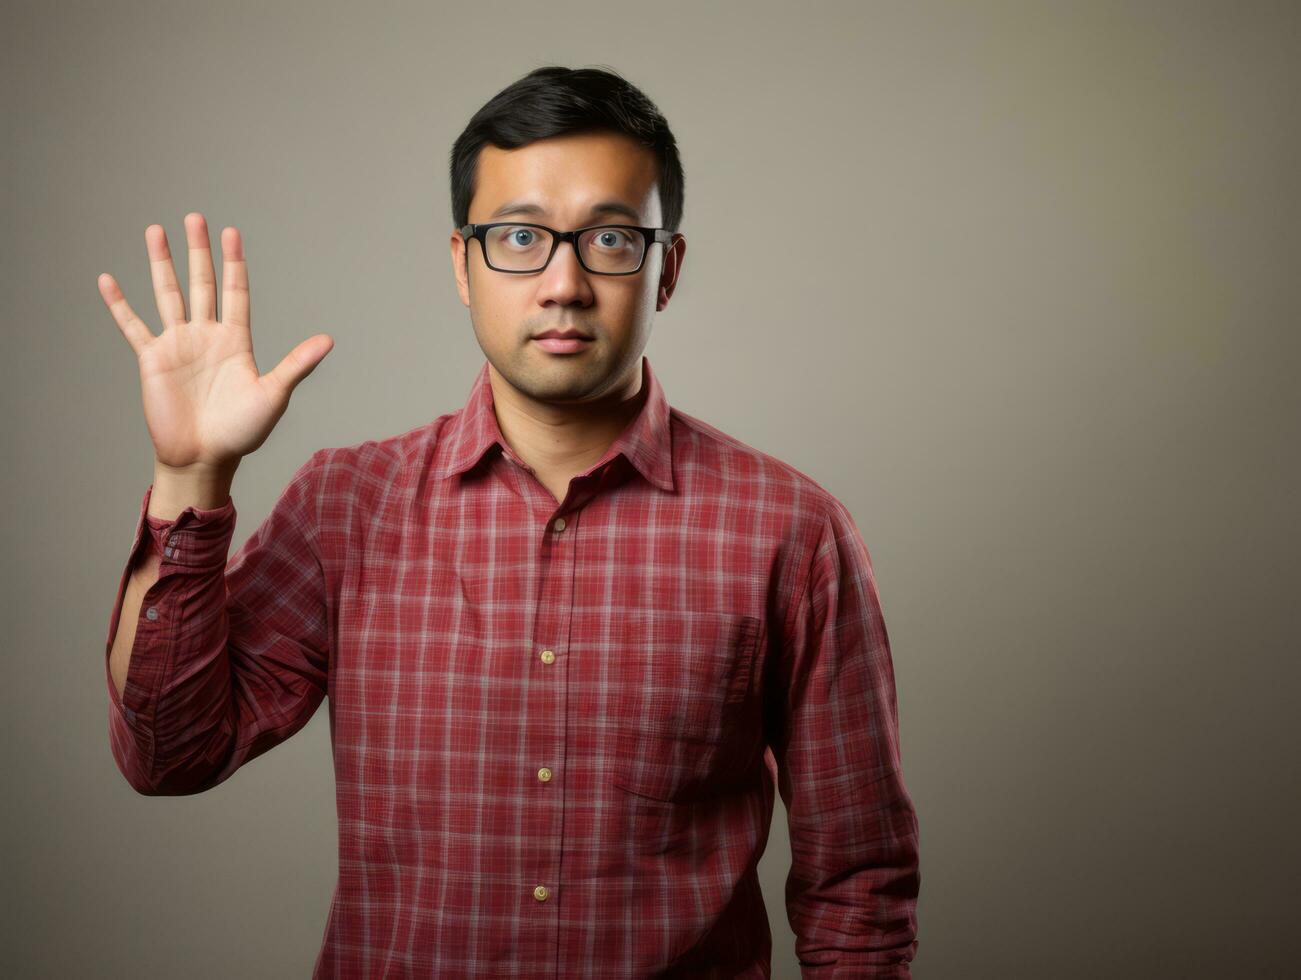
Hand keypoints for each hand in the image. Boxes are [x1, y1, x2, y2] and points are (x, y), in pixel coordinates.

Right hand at [98, 212, 332, 471]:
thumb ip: (297, 364)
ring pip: (168, 294)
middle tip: (195, 217)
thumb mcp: (273, 394)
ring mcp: (178, 345)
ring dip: (161, 263)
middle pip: (202, 283)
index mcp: (236, 340)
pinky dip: (119, 304)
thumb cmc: (243, 432)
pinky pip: (133, 326)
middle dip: (198, 251)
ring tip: (155, 230)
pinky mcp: (152, 360)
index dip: (233, 262)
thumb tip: (329, 340)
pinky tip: (107, 280)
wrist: (205, 458)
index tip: (231, 232)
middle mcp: (207, 336)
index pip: (235, 291)